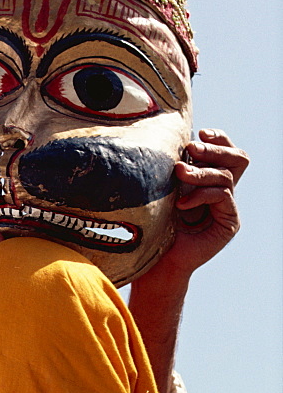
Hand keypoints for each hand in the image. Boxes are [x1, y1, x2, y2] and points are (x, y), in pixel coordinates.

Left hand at [159, 128, 248, 283]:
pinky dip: (201, 195)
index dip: (218, 138)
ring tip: (179, 174)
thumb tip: (174, 141)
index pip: (226, 151)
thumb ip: (176, 167)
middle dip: (215, 149)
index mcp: (210, 180)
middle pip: (238, 159)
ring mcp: (228, 207)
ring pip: (226, 176)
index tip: (200, 132)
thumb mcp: (164, 188)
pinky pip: (222, 196)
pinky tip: (181, 203)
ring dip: (200, 172)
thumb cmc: (154, 223)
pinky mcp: (229, 222)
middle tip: (192, 147)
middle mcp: (223, 192)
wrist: (157, 260)